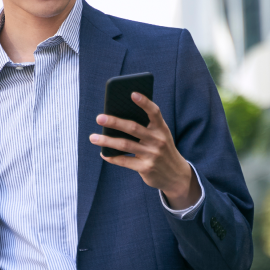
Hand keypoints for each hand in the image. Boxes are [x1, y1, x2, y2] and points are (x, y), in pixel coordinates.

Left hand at [90, 93, 202, 209]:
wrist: (176, 175)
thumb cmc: (162, 149)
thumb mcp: (160, 136)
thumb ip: (145, 127)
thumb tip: (116, 119)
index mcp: (162, 129)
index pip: (154, 112)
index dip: (144, 102)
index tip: (132, 93)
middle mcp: (158, 140)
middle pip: (133, 128)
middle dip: (114, 122)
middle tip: (99, 118)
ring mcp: (152, 155)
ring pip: (125, 145)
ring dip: (107, 140)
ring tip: (93, 137)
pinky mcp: (146, 168)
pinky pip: (124, 161)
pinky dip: (112, 157)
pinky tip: (103, 153)